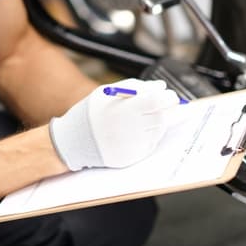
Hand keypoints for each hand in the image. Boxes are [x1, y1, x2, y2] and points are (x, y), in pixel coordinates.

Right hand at [49, 78, 180, 170]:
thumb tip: (161, 87)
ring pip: (159, 131)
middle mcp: (131, 128)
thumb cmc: (91, 113)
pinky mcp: (133, 157)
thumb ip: (136, 87)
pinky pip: (150, 144)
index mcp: (125, 109)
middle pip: (162, 117)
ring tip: (142, 118)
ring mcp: (133, 145)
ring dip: (159, 122)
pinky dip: (149, 136)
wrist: (73, 141)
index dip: (168, 97)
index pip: (157, 101)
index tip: (171, 95)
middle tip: (168, 105)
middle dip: (170, 110)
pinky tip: (135, 132)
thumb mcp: (108, 92)